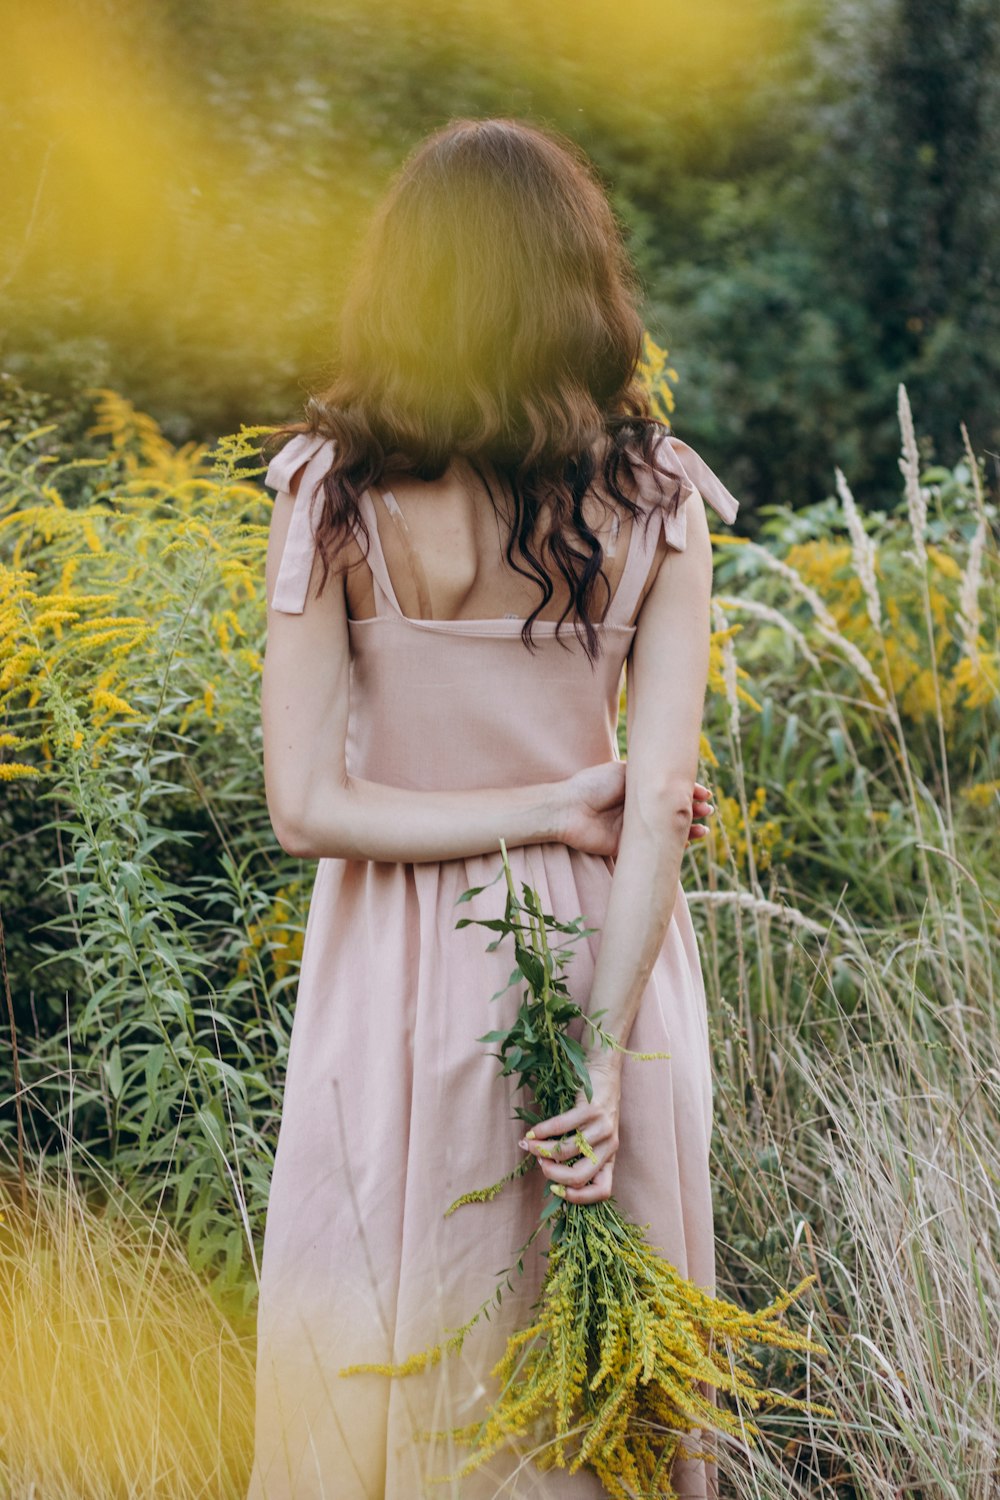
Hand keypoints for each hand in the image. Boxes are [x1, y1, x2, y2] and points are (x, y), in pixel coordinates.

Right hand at [517, 1057, 621, 1203]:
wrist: (605, 1071)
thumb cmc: (592, 1106)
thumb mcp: (590, 1134)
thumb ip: (574, 1153)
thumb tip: (543, 1166)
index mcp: (610, 1157)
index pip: (602, 1191)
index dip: (578, 1198)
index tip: (556, 1190)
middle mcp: (610, 1145)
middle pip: (579, 1177)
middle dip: (552, 1175)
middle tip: (539, 1164)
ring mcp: (603, 1127)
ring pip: (567, 1152)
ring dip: (542, 1151)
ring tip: (530, 1145)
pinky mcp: (592, 1109)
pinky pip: (562, 1127)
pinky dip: (542, 1132)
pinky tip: (532, 1132)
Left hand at [560, 763, 714, 857]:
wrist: (568, 809)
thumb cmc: (592, 785)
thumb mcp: (623, 772)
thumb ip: (647, 775)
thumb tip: (674, 778)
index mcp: (636, 788)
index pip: (667, 790)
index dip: (687, 791)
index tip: (704, 792)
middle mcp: (636, 808)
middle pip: (670, 809)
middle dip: (691, 809)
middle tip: (706, 809)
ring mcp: (633, 828)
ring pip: (666, 829)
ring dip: (687, 827)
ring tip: (703, 826)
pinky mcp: (627, 847)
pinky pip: (653, 846)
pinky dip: (672, 844)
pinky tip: (688, 840)